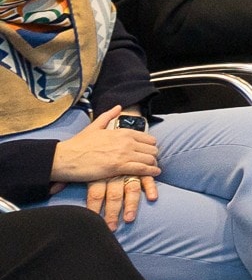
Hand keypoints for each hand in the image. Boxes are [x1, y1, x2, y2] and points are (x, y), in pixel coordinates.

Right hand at [53, 109, 162, 226]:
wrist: (66, 158)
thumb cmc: (79, 144)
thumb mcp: (95, 126)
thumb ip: (109, 116)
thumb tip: (119, 107)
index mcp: (122, 132)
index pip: (148, 138)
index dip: (150, 146)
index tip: (148, 151)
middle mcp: (126, 141)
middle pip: (152, 149)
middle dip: (153, 155)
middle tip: (151, 161)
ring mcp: (124, 154)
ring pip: (149, 158)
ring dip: (153, 163)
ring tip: (153, 167)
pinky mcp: (119, 167)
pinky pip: (142, 169)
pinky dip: (151, 171)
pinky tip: (155, 172)